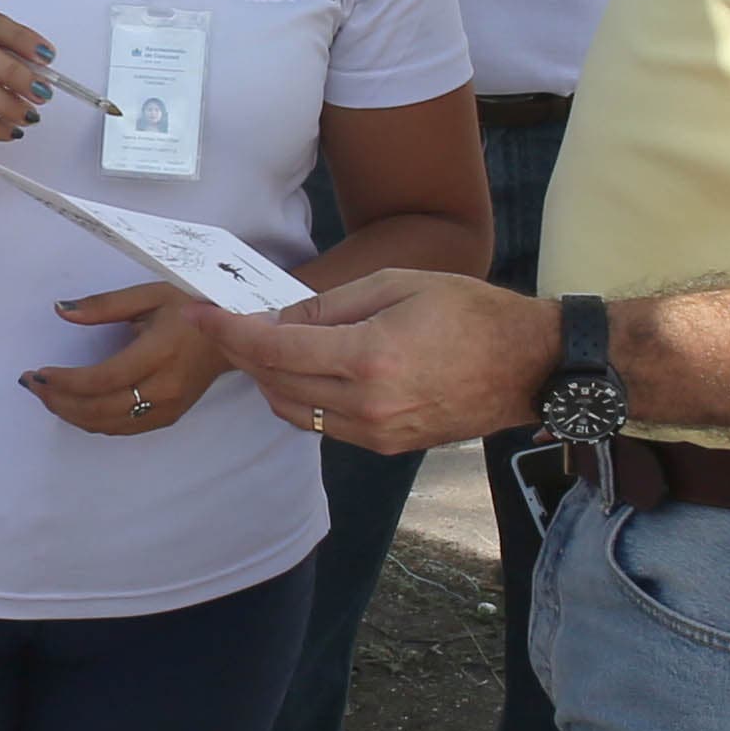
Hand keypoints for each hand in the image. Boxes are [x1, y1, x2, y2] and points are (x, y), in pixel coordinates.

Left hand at [22, 282, 221, 434]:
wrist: (235, 333)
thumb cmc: (191, 306)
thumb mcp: (150, 294)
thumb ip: (104, 305)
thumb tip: (61, 310)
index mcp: (159, 353)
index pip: (103, 379)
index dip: (66, 381)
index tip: (39, 373)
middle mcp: (164, 388)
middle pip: (100, 409)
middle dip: (59, 401)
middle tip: (32, 385)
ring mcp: (168, 408)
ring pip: (108, 424)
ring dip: (70, 414)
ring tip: (46, 394)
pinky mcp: (168, 418)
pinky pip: (122, 428)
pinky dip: (92, 420)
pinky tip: (74, 405)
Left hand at [187, 270, 556, 453]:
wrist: (528, 366)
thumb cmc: (472, 313)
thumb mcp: (398, 285)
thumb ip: (332, 306)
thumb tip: (280, 319)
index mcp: (370, 357)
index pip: (275, 350)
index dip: (230, 333)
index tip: (201, 315)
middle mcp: (368, 403)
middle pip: (276, 384)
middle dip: (243, 354)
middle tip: (224, 326)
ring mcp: (377, 431)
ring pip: (294, 411)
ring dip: (269, 380)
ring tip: (263, 347)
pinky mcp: (387, 445)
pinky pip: (324, 426)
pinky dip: (301, 399)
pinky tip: (303, 372)